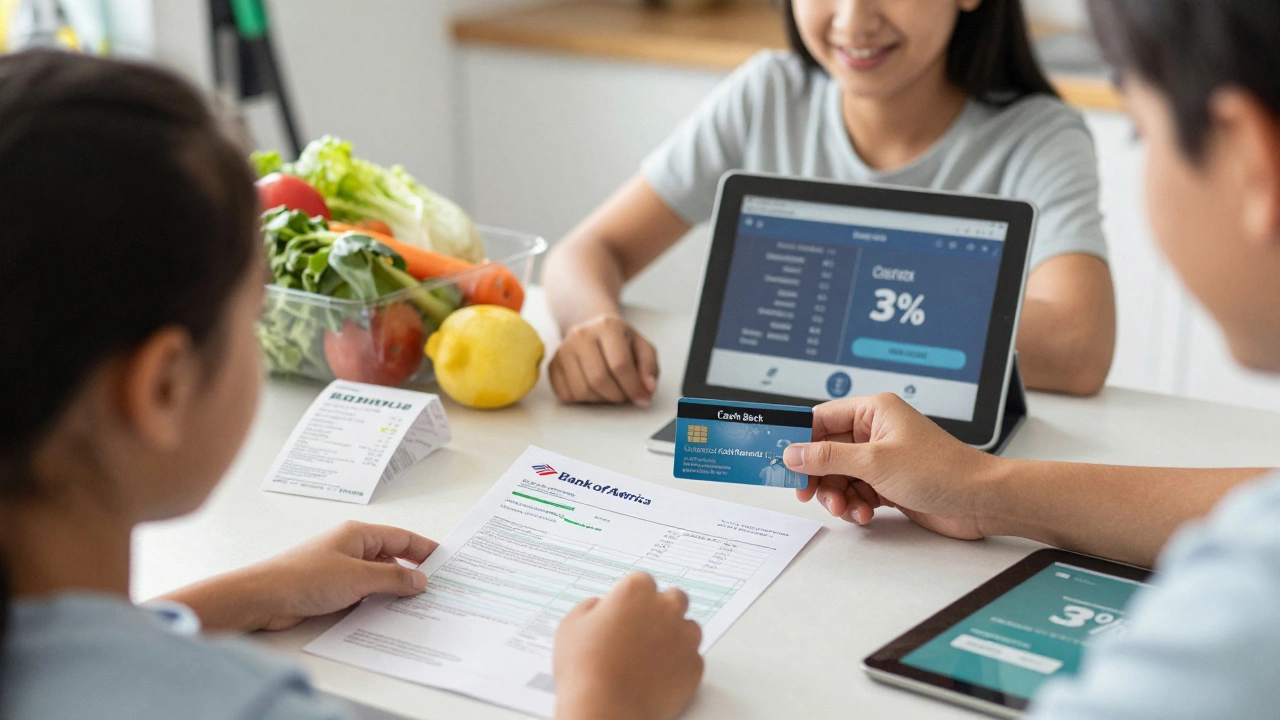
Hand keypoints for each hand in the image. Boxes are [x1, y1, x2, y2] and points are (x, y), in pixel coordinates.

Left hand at [162, 521, 437, 631]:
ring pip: (378, 578)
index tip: (445, 560)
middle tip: (436, 588)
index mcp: (359, 534)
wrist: (263, 598)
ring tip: (416, 605)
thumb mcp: (357, 578)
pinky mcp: (332, 589)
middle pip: (392, 558)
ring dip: (394, 590)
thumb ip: (392, 579)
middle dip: (413, 573)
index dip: (425, 549)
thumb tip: (420, 580)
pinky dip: (377, 601)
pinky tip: (388, 613)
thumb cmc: (303, 577)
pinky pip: (364, 593)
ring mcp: (341, 569)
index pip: (402, 538)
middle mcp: (351, 548)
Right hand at [549, 314, 658, 406]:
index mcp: (607, 327)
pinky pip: (566, 395)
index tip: (642, 398)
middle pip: (598, 379)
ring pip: (581, 390)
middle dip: (617, 396)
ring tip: (610, 391)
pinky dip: (583, 400)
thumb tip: (647, 389)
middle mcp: (581, 335)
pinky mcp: (553, 365)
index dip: (633, 387)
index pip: (619, 364)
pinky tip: (593, 390)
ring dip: (600, 400)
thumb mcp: (642, 347)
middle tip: (625, 396)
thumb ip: (649, 367)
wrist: (591, 329)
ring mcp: (563, 350)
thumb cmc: (619, 342)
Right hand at [554, 573, 702, 719]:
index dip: (632, 598)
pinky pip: (691, 659)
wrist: (605, 709)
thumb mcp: (572, 624)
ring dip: (674, 636)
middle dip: (661, 610)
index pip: (643, 582)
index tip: (624, 612)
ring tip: (650, 657)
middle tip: (642, 631)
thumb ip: (591, 607)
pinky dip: (678, 665)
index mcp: (636, 590)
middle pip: (674, 598)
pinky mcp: (695, 666)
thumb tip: (601, 607)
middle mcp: (666, 608)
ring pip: (688, 628)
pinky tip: (657, 677)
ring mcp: (685, 637)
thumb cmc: (584, 668)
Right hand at [783, 393, 999, 539]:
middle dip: (819, 476)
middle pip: (827, 451)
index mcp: (873, 411)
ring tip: (846, 510)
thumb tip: (792, 453)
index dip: (800, 440)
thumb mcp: (875, 462)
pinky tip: (864, 514)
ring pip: (840, 475)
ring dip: (837, 495)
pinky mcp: (889, 483)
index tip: (782, 461)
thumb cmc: (940, 471)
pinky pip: (857, 491)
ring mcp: (882, 458)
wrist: (980, 501)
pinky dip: (855, 504)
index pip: (821, 419)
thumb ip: (828, 457)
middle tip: (809, 495)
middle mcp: (875, 431)